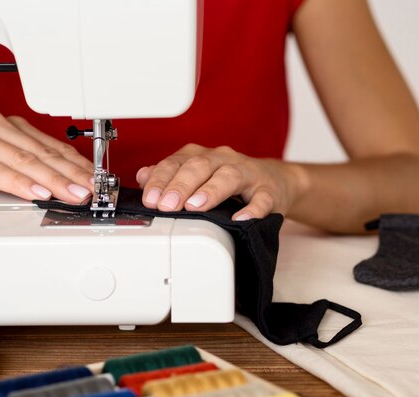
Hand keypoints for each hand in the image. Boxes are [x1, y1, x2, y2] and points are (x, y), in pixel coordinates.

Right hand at [0, 110, 93, 202]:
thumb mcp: (4, 170)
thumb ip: (32, 173)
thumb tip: (71, 186)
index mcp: (11, 127)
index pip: (54, 148)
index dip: (79, 166)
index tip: (99, 182)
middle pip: (43, 153)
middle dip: (72, 175)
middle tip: (92, 191)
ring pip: (22, 160)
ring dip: (51, 180)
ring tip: (72, 194)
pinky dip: (17, 183)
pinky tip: (36, 193)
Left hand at [135, 144, 303, 219]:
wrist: (275, 181)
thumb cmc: (231, 181)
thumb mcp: (198, 175)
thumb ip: (170, 175)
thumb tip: (142, 177)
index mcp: (203, 156)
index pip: (176, 163)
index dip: (161, 179)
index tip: (149, 198)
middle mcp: (224, 160)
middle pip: (199, 166)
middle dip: (180, 185)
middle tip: (166, 204)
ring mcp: (247, 174)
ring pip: (228, 176)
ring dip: (210, 191)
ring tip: (195, 206)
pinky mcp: (269, 192)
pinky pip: (262, 199)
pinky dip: (252, 209)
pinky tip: (241, 219)